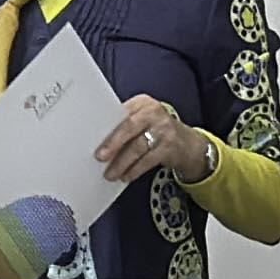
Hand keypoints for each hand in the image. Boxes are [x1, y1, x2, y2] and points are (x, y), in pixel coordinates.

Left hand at [96, 93, 210, 185]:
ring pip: (138, 147)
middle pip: (129, 127)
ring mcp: (164, 129)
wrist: (187, 143)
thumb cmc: (155, 130)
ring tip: (111, 173)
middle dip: (113, 143)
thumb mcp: (142, 120)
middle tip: (100, 157)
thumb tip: (99, 141)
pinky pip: (148, 160)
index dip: (106, 126)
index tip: (92, 138)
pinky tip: (126, 176)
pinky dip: (135, 170)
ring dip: (122, 163)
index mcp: (142, 103)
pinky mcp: (170, 146)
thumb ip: (123, 124)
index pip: (121, 113)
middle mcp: (154, 112)